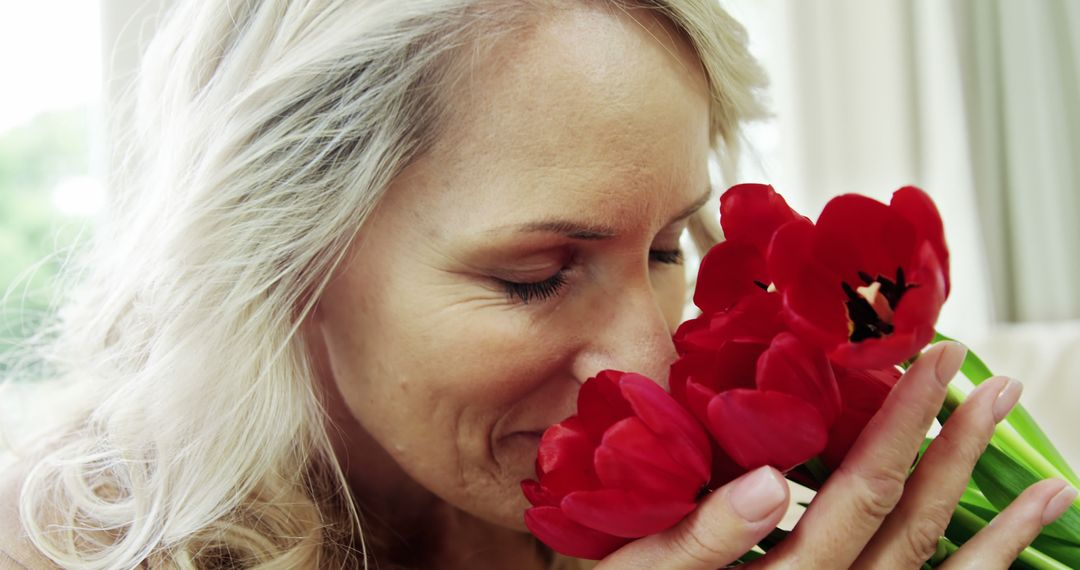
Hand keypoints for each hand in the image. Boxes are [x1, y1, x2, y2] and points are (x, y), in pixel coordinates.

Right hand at [595, 342, 1077, 568]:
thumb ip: (700, 539)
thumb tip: (765, 483)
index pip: (859, 493)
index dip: (902, 425)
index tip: (932, 362)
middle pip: (912, 526)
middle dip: (958, 453)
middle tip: (995, 387)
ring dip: (1001, 531)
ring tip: (1053, 488)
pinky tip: (1010, 551)